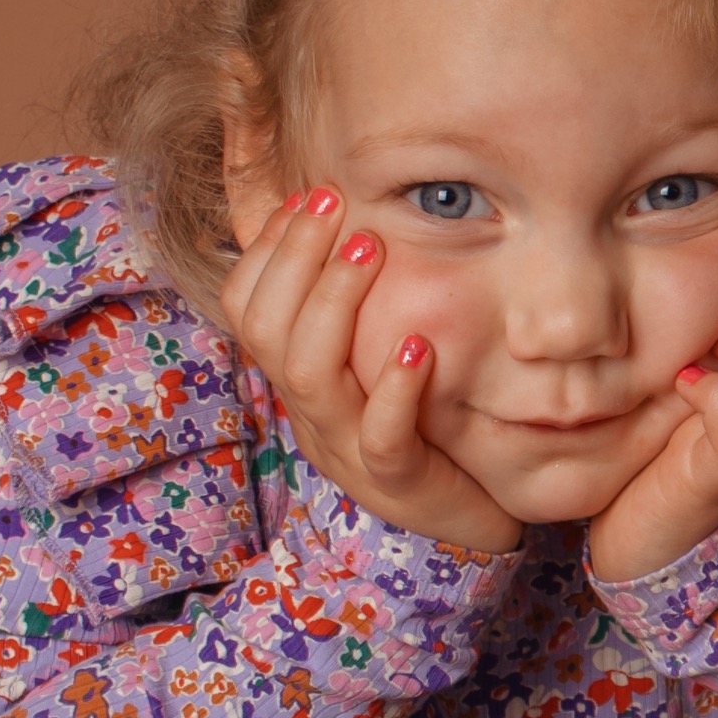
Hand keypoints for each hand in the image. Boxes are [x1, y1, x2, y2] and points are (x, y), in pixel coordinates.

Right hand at [220, 187, 523, 554]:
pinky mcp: (400, 481)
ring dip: (335, 303)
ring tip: (370, 249)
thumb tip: (351, 215)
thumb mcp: (379, 359)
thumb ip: (360, 304)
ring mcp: (348, 449)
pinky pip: (382, 437)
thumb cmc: (425, 424)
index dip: (267, 252)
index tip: (303, 196)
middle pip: (269, 332)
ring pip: (310, 377)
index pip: (248, 310)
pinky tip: (417, 344)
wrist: (469, 520)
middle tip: (331, 202)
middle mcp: (312, 412)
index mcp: (301, 380)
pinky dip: (394, 387)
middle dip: (295, 258)